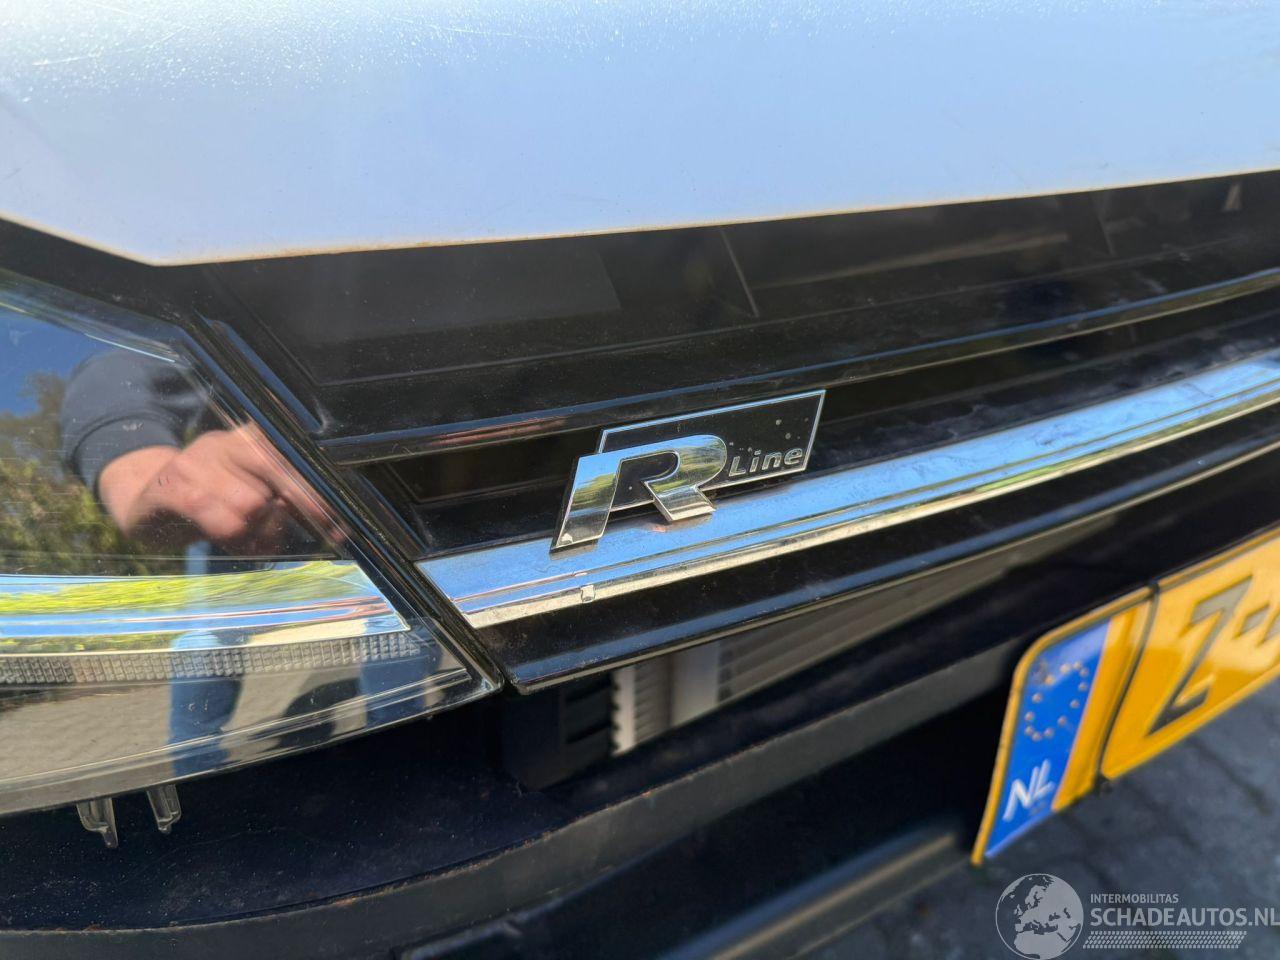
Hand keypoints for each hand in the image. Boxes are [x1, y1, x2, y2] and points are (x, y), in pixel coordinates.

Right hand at [98, 425, 339, 552]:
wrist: (144, 503)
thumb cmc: (213, 501)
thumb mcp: (253, 493)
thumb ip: (289, 501)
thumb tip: (336, 526)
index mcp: (250, 437)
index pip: (294, 453)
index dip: (320, 489)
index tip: (342, 523)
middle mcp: (224, 441)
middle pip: (277, 476)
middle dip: (297, 512)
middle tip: (306, 536)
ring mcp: (195, 462)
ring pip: (252, 505)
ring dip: (260, 535)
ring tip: (251, 542)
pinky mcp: (170, 488)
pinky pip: (220, 520)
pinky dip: (234, 540)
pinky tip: (232, 543)